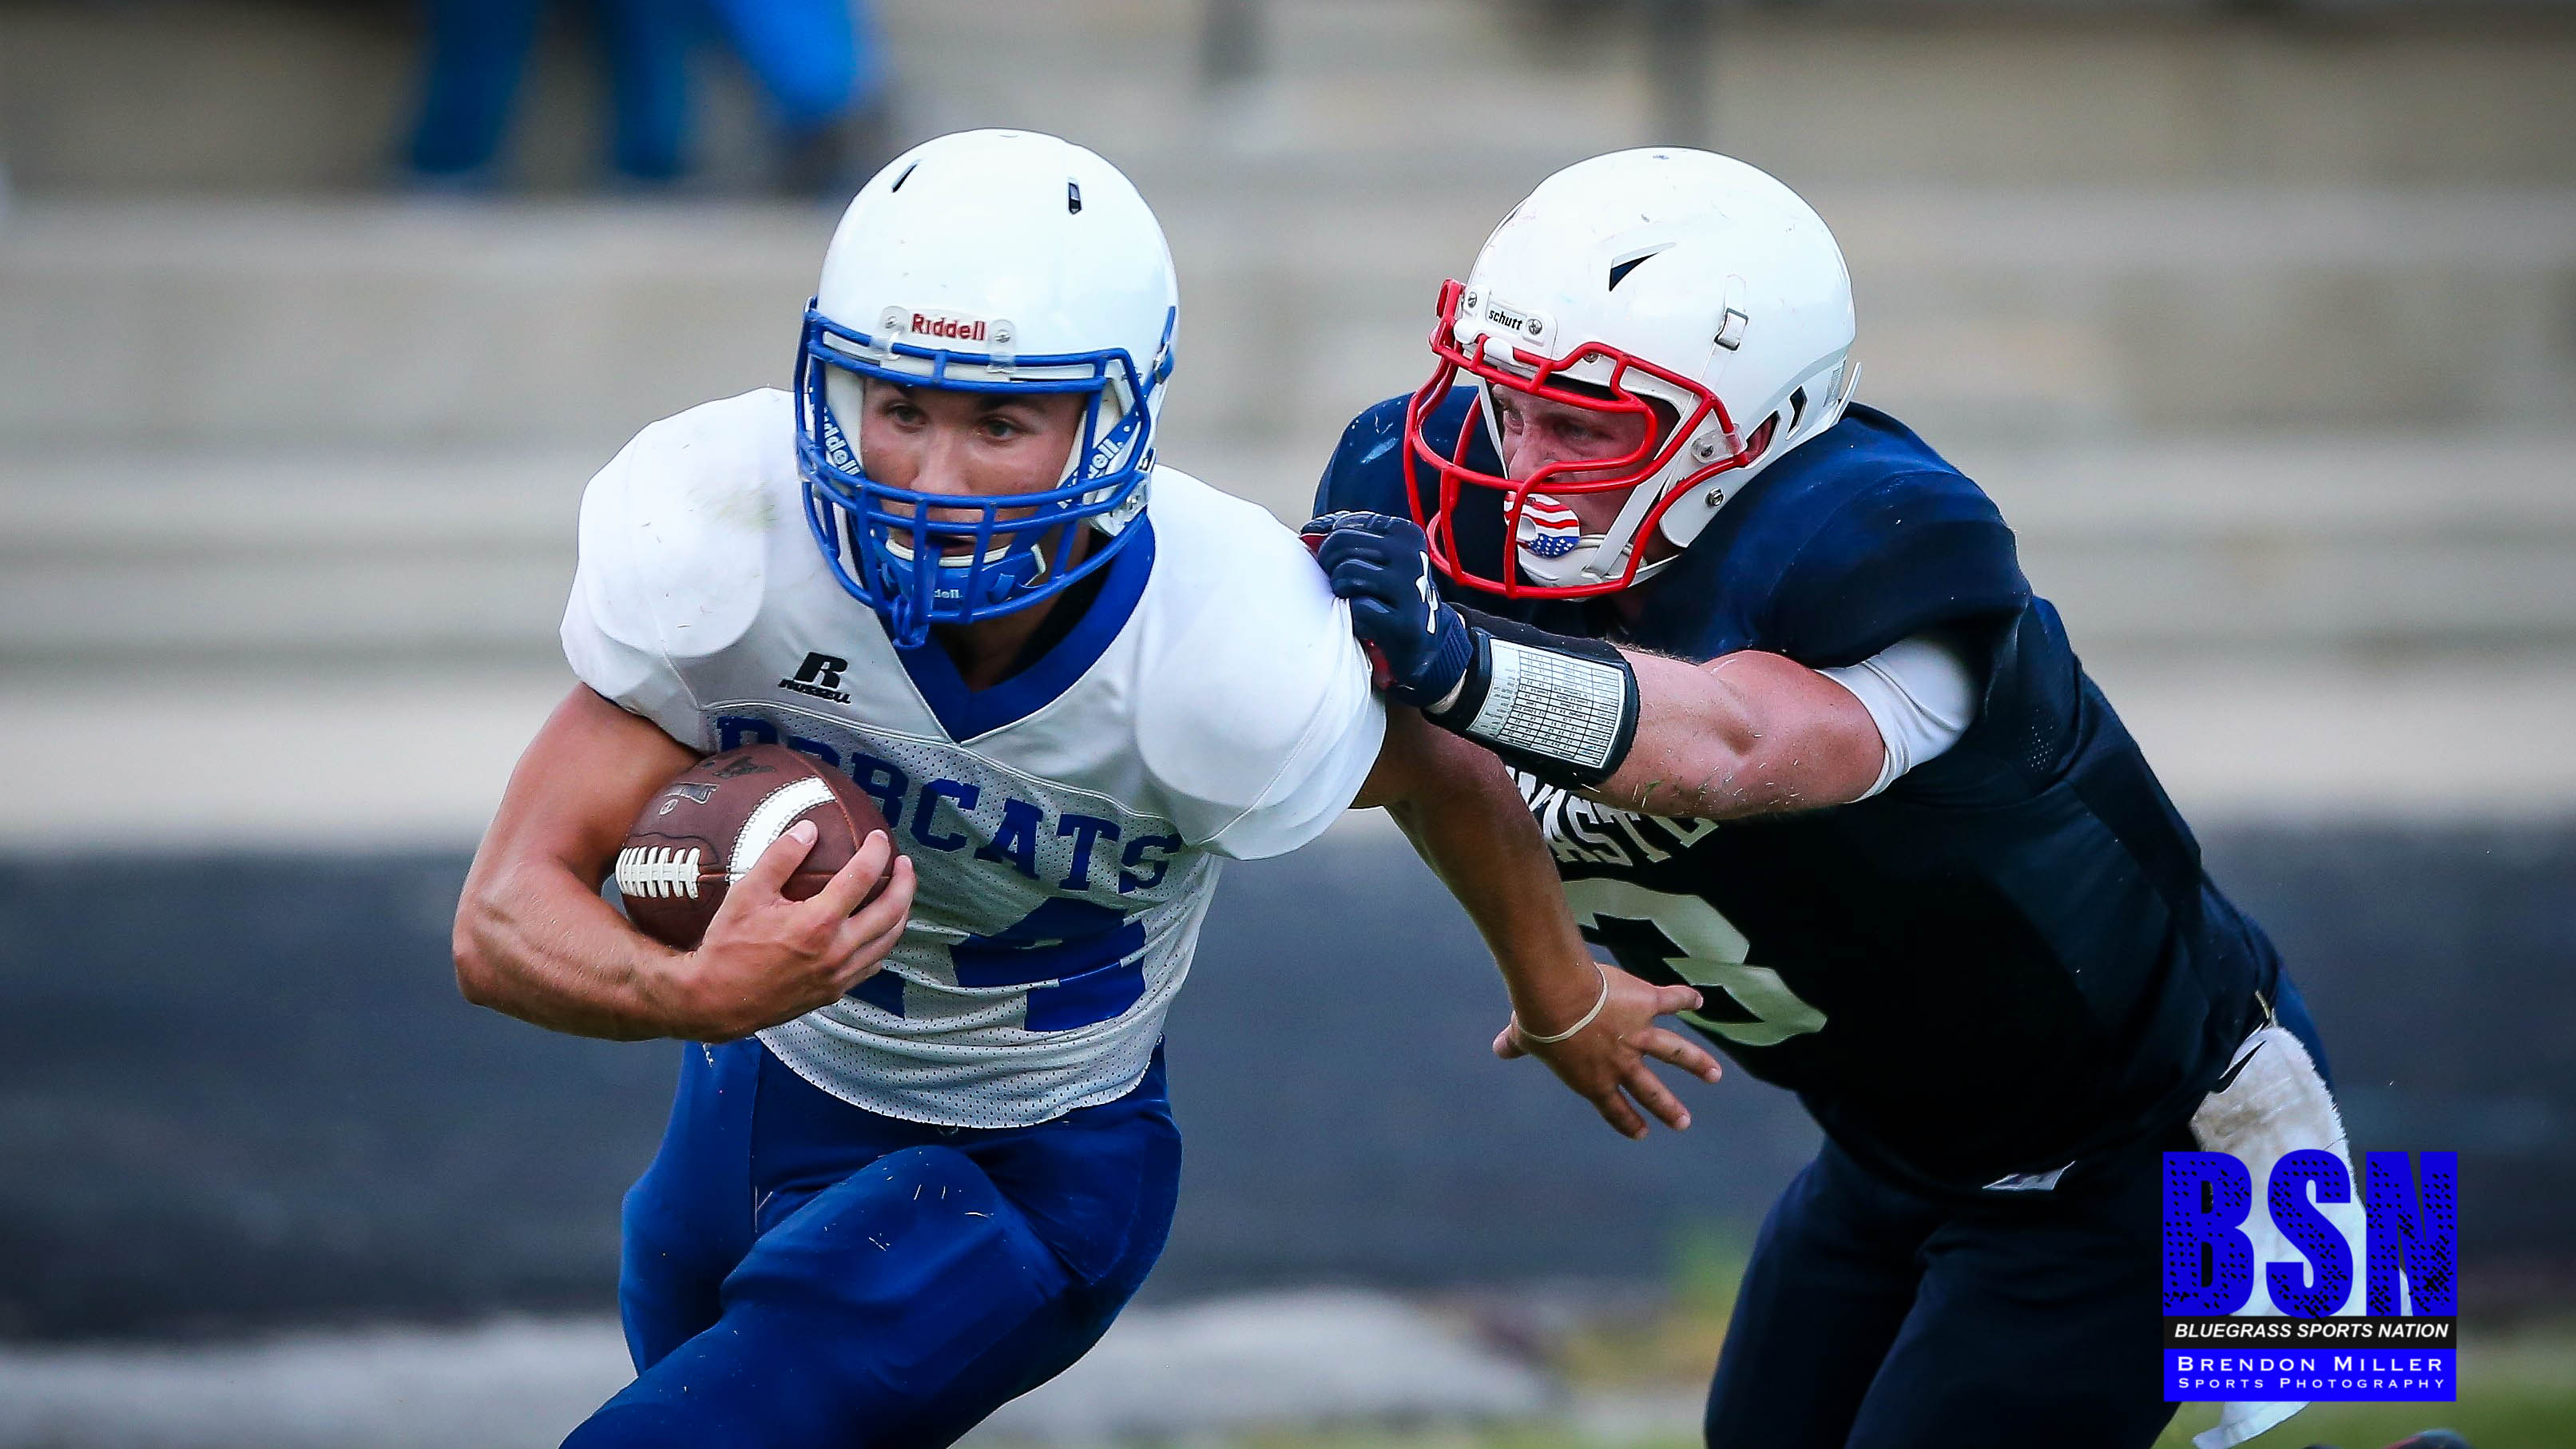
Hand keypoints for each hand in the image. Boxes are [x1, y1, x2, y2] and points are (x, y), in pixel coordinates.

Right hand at [672, 820, 915, 1040]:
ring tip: (899, 893)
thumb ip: (780, 857)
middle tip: (904, 864)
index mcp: (818, 923)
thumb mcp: (747, 894)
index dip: (876, 851)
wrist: (717, 1001)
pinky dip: (882, 943)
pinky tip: (877, 932)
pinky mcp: (835, 991)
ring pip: (887, 941)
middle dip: (905, 883)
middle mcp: (837, 951)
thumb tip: (809, 829)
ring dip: (900, 914)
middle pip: (891, 911)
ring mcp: (839, 975)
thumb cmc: (728, 946)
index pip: (863, 876)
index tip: (878, 837)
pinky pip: (871, 964)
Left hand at [1300, 511, 1476, 710]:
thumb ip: (1345, 536)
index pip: (1344, 525)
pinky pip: (1358, 608)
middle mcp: (1412, 556)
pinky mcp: (1406, 623)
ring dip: (1341, 592)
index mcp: (1406, 533)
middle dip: (1329, 565)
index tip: (1335, 564)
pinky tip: (1368, 624)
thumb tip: (1310, 530)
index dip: (1326, 545)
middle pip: (1340, 542)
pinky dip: (1355, 618)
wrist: (1423, 642)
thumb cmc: (1389, 594)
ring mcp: (1412, 589)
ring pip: (1347, 572)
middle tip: (1340, 585)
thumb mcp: (1377, 558)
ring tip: (1355, 602)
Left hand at [1496, 963, 1724, 1139]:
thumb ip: (1515, 1046)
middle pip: (1651, 1092)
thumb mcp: (1524, 1038)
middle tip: (1684, 1123)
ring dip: (1698, 1064)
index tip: (1642, 1132)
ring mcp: (1638, 1035)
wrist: (1557, 997)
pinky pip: (1672, 1001)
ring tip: (1715, 1075)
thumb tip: (1499, 1050)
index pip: (1614, 1107)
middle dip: (1669, 1109)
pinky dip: (1686, 998)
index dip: (1627, 1121)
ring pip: (1676, 1053)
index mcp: (1593, 1079)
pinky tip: (1699, 998)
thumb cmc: (1537, 1021)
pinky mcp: (1647, 1004)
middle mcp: (1621, 1063)